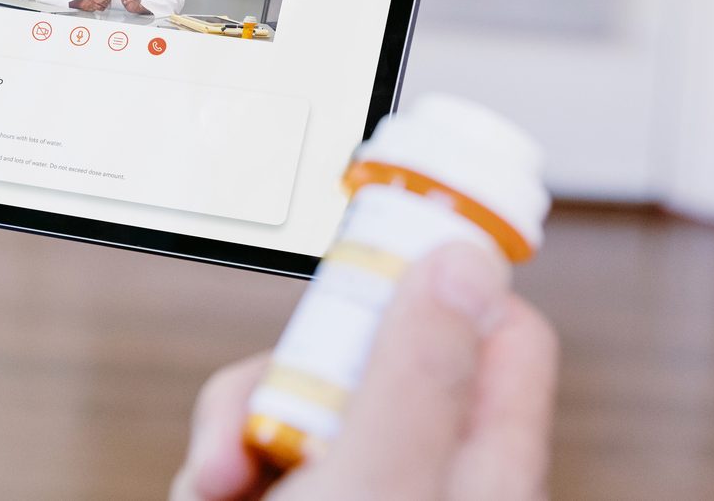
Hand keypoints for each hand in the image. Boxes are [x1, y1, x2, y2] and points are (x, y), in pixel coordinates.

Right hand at [170, 246, 557, 500]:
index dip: (435, 277)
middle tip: (266, 414)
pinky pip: (257, 450)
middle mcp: (431, 475)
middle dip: (292, 374)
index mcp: (487, 468)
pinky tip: (215, 497)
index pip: (499, 327)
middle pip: (374, 351)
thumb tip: (466, 260)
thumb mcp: (376, 481)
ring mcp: (367, 488)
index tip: (375, 239)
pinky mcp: (299, 499)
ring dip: (240, 430)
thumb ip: (418, 371)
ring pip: (301, 401)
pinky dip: (221, 471)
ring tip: (223, 483)